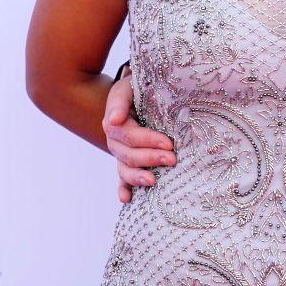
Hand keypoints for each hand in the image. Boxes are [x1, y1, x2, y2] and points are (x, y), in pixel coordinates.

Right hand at [102, 70, 174, 203]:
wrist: (143, 90)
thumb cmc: (141, 86)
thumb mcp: (131, 86)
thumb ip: (121, 100)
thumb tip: (113, 120)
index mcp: (115, 120)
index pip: (129, 134)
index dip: (148, 140)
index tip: (168, 143)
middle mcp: (115, 138)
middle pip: (128, 153)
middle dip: (150, 158)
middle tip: (172, 158)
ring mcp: (120, 151)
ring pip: (124, 168)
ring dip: (137, 176)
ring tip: (153, 180)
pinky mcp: (127, 161)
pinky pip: (121, 178)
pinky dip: (123, 189)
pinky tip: (127, 199)